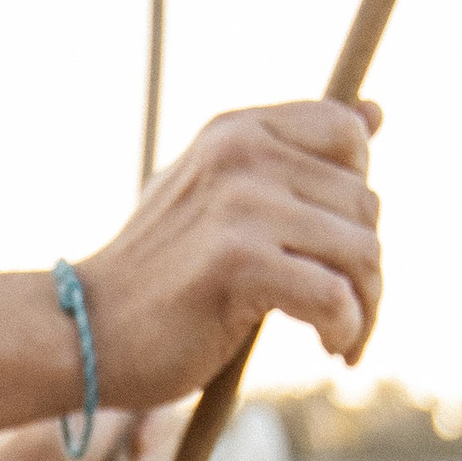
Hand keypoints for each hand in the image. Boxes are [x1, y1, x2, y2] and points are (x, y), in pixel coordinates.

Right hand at [77, 99, 383, 396]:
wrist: (85, 334)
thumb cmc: (157, 277)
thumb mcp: (219, 196)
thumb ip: (290, 156)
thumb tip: (376, 111)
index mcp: (236, 131)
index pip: (347, 133)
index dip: (359, 192)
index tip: (335, 245)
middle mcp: (241, 154)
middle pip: (365, 202)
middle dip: (367, 268)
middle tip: (346, 313)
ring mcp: (240, 205)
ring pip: (361, 250)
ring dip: (365, 307)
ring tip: (340, 337)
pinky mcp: (238, 263)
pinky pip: (334, 296)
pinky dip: (346, 330)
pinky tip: (332, 348)